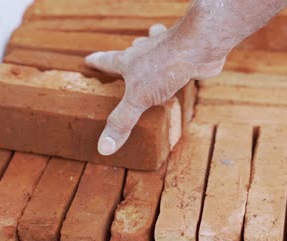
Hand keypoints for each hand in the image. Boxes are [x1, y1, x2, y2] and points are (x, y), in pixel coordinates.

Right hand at [85, 24, 224, 155]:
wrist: (198, 47)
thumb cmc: (164, 67)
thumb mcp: (138, 99)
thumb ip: (122, 122)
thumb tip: (103, 147)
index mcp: (130, 61)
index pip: (108, 61)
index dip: (98, 62)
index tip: (88, 60)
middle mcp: (146, 52)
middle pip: (131, 52)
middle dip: (126, 56)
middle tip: (123, 59)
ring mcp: (166, 50)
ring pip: (154, 50)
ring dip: (150, 52)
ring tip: (149, 60)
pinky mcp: (185, 56)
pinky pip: (177, 60)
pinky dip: (177, 63)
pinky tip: (183, 69)